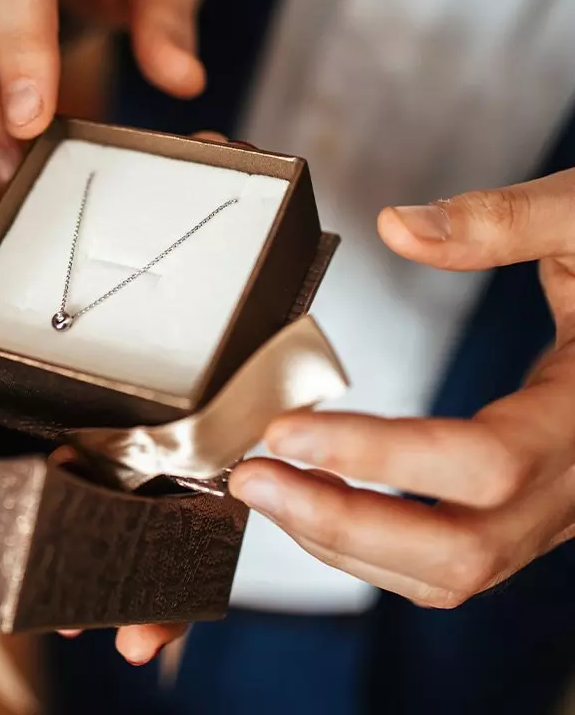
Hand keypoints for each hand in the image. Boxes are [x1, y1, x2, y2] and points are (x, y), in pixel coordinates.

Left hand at [229, 168, 574, 608]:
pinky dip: (367, 546)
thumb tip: (399, 228)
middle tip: (251, 478)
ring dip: (342, 544)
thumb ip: (507, 222)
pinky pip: (443, 561)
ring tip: (265, 490)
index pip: (484, 463)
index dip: (378, 456)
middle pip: (461, 553)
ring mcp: (551, 513)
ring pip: (448, 573)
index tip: (284, 431)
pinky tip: (313, 502)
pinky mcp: (522, 517)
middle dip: (340, 525)